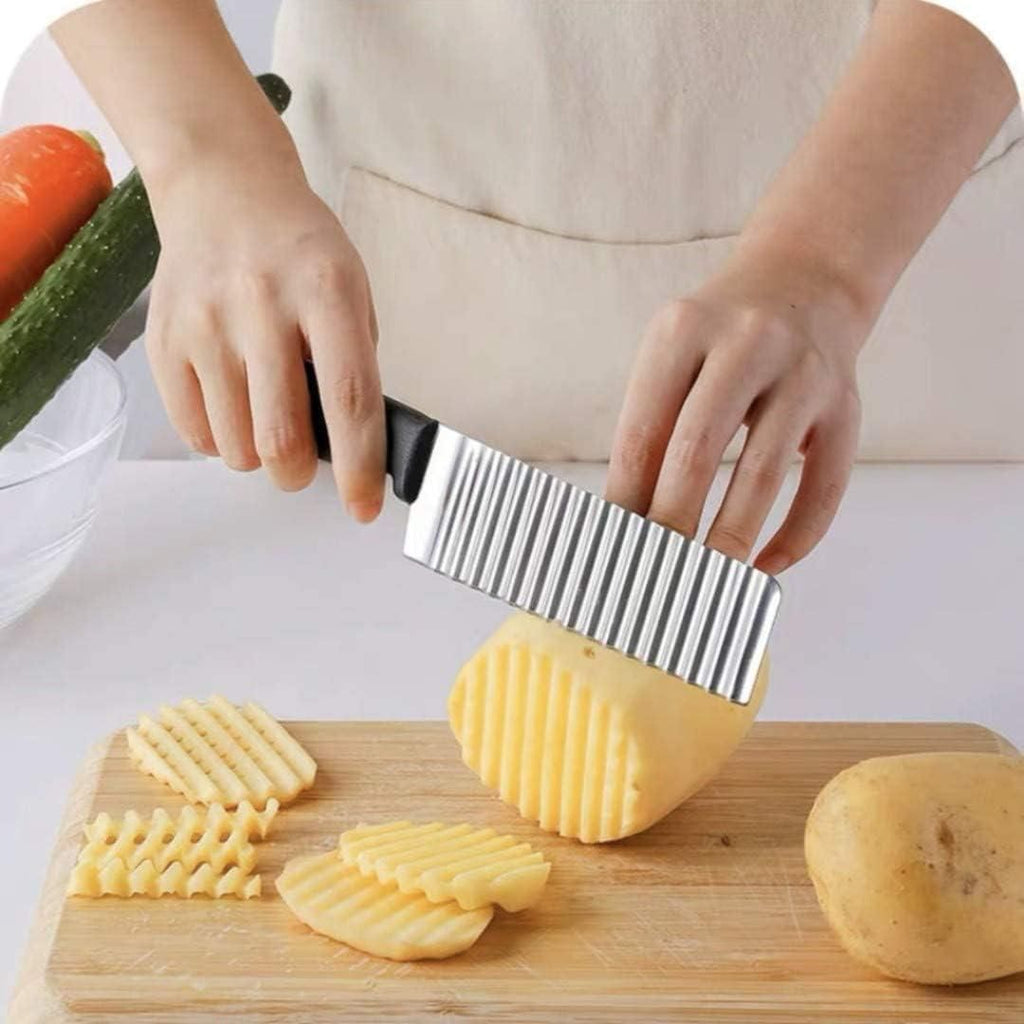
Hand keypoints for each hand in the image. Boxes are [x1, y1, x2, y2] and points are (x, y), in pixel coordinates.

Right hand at [145, 152, 383, 519]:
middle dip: (297, 474)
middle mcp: (262, 305)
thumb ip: (354, 364)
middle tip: (302, 465)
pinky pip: (194, 432)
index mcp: (327, 292)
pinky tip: (232, 402)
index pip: (349, 399)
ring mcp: (206, 322)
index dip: (359, 466)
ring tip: (264, 417)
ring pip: (235, 446)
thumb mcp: (351, 290)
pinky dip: (220, 439)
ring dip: (258, 455)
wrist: (223, 190)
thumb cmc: (300, 250)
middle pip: (281, 436)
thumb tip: (352, 447)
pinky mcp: (164, 339)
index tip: (363, 507)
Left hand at [606, 260, 867, 573]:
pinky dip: (797, 535)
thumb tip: (626, 519)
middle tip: (654, 571)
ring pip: (764, 471)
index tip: (613, 545)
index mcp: (683, 331)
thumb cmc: (718, 338)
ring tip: (707, 577)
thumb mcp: (672, 356)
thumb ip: (651, 426)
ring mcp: (803, 374)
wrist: (805, 280)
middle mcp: (746, 344)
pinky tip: (768, 564)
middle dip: (671, 520)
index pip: (643, 430)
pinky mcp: (847, 406)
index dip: (625, 496)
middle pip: (697, 450)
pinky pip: (825, 485)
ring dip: (731, 535)